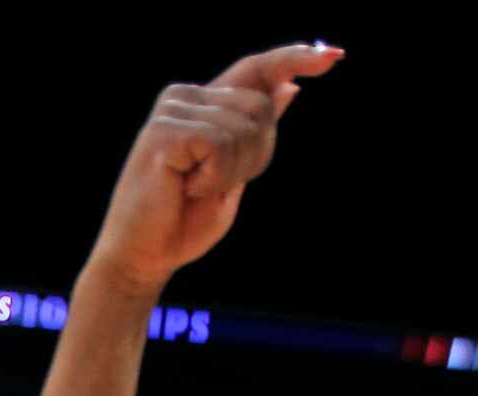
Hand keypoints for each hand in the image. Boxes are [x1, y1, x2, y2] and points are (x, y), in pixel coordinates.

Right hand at [83, 43, 342, 297]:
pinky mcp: (164, 132)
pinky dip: (214, 177)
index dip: (295, 59)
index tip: (334, 56)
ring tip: (197, 189)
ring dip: (232, 171)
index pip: (257, 68)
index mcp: (203, 103)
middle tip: (217, 185)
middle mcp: (185, 96)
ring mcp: (172, 111)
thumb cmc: (184, 221)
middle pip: (261, 106)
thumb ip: (256, 132)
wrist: (142, 256)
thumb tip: (290, 88)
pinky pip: (219, 144)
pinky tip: (187, 188)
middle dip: (256, 154)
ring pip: (243, 127)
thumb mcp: (235, 173)